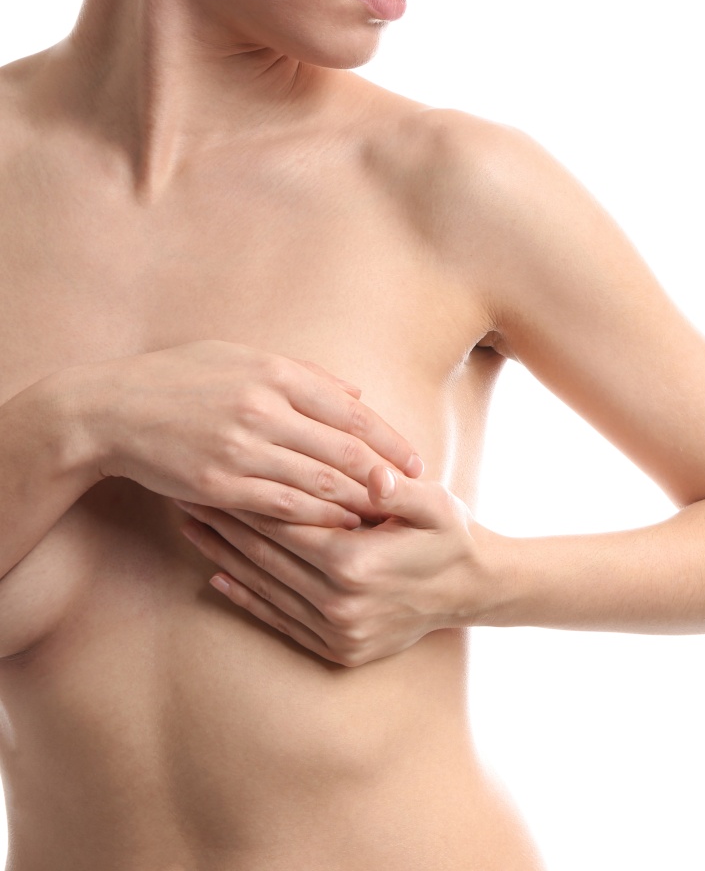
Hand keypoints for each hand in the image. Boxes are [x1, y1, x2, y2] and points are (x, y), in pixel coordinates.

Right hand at [79, 339, 422, 525]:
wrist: (108, 410)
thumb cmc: (180, 378)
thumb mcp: (242, 356)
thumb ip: (304, 374)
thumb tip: (356, 392)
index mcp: (273, 374)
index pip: (350, 411)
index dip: (389, 440)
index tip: (416, 460)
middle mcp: (263, 410)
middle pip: (344, 450)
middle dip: (386, 476)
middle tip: (416, 495)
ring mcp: (241, 450)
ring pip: (319, 483)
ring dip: (360, 503)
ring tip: (389, 517)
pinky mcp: (222, 485)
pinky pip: (283, 507)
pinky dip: (319, 519)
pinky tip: (342, 527)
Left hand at [175, 466, 494, 666]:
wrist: (473, 590)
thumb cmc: (452, 536)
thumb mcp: (438, 504)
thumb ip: (403, 489)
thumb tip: (376, 474)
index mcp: (358, 564)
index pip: (286, 525)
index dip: (247, 497)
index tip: (215, 473)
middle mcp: (340, 604)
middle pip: (266, 556)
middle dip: (225, 521)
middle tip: (187, 493)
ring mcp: (337, 632)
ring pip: (266, 587)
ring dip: (224, 555)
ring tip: (192, 526)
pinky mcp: (337, 649)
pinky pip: (279, 621)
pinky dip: (246, 598)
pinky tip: (219, 576)